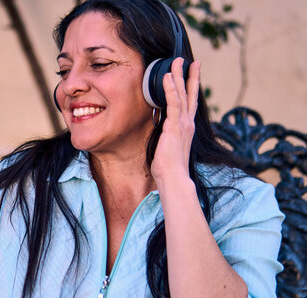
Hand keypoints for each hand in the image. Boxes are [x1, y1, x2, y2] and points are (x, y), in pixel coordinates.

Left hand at [150, 58, 200, 184]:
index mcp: (186, 127)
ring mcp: (182, 124)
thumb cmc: (170, 167)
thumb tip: (163, 133)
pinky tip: (167, 77)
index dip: (192, 87)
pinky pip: (173, 103)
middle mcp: (187, 123)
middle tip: (190, 60)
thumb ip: (168, 136)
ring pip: (182, 94)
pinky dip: (170, 89)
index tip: (193, 73)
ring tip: (177, 61)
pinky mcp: (174, 126)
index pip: (190, 103)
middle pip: (189, 94)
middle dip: (189, 75)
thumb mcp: (169, 147)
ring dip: (179, 76)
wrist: (174, 177)